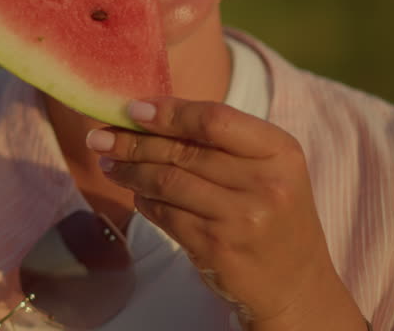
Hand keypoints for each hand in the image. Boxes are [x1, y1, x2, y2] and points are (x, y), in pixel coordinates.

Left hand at [88, 98, 364, 329]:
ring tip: (108, 163)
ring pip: (166, 182)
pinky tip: (134, 193)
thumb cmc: (272, 213)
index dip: (168, 112)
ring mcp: (241, 218)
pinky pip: (165, 214)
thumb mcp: (266, 169)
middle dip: (133, 141)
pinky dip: (143, 200)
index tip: (131, 109)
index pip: (214, 120)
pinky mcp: (216, 247)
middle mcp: (265, 183)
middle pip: (183, 151)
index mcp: (280, 152)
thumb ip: (220, 140)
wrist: (295, 284)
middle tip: (99, 137)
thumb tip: (147, 113)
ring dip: (129, 171)